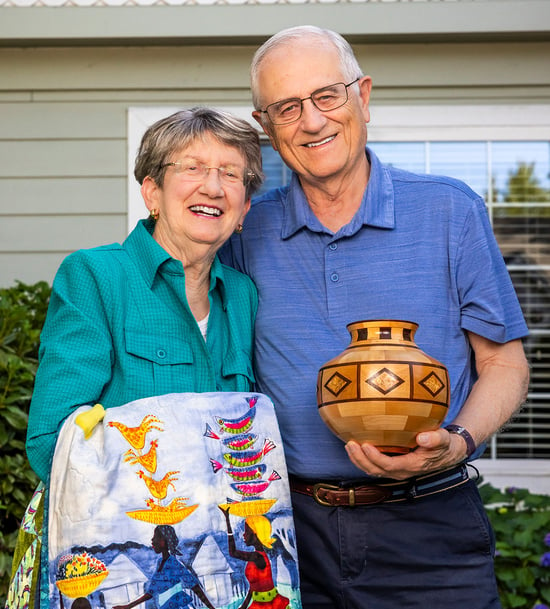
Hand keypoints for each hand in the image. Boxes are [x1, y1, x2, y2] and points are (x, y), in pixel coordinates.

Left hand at [345, 427, 466, 479]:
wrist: (447, 453)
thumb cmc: (444, 445)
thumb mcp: (444, 439)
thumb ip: (435, 439)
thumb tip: (423, 438)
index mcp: (412, 466)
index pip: (389, 465)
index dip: (375, 457)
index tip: (365, 445)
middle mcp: (401, 471)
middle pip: (376, 470)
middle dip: (360, 460)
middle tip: (350, 444)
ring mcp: (395, 469)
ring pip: (373, 470)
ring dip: (359, 460)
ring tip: (349, 445)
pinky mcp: (392, 465)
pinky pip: (374, 465)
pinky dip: (363, 458)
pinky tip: (356, 445)